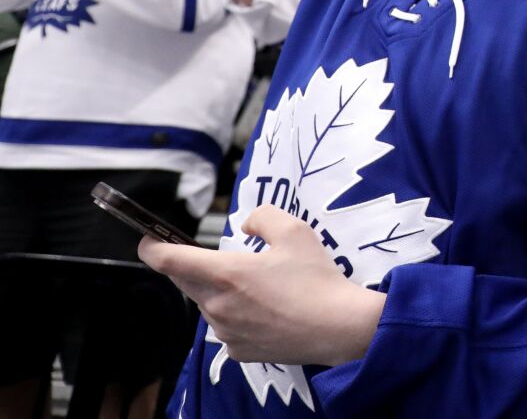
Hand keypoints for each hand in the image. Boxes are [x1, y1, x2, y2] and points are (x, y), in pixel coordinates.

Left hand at [139, 206, 383, 367]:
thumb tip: (246, 225)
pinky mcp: (237, 351)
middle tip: (227, 258)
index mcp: (225, 273)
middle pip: (187, 281)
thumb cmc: (315, 278)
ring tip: (260, 287)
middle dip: (196, 267)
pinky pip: (226, 326)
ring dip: (221, 292)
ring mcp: (225, 331)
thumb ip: (263, 217)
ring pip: (209, 304)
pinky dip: (238, 315)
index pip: (169, 260)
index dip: (152, 247)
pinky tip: (267, 310)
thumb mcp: (295, 231)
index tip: (149, 240)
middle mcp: (216, 305)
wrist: (336, 327)